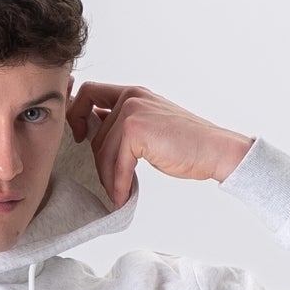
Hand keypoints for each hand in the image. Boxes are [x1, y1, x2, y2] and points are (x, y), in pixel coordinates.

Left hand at [65, 82, 252, 205]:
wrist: (214, 149)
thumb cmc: (188, 143)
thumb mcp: (151, 126)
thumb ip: (126, 125)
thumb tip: (97, 136)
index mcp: (133, 93)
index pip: (89, 93)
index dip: (76, 114)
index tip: (79, 136)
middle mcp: (130, 98)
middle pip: (95, 133)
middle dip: (100, 162)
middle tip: (112, 182)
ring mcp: (132, 112)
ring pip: (102, 152)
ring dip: (109, 178)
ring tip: (119, 193)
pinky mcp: (135, 130)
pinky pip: (116, 164)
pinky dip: (118, 184)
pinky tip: (124, 196)